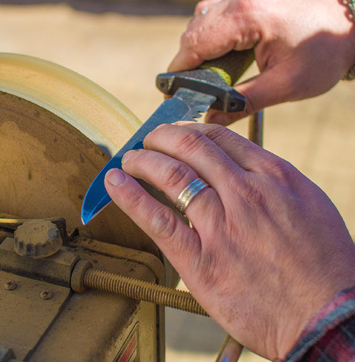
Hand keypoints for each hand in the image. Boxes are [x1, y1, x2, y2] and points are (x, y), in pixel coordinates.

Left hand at [104, 122, 354, 359]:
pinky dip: (131, 196)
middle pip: (190, 148)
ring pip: (171, 175)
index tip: (176, 132)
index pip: (219, 137)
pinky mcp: (201, 261)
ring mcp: (221, 225)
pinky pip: (158, 220)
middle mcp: (245, 193)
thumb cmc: (324, 262)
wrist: (330, 317)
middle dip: (162, 137)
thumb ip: (269, 181)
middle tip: (149, 140)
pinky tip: (115, 182)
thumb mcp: (307, 203)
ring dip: (143, 160)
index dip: (190, 129)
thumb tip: (236, 166)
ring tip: (130, 158)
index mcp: (272, 176)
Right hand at [169, 0, 354, 124]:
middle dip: (185, 65)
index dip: (178, 73)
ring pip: (199, 24)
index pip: (194, 44)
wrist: (352, 23)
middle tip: (190, 94)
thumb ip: (243, 102)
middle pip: (192, 34)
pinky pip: (213, 18)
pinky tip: (219, 59)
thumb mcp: (285, 85)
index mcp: (246, 15)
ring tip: (206, 79)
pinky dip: (208, 39)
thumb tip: (212, 118)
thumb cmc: (324, 52)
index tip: (172, 96)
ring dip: (197, 52)